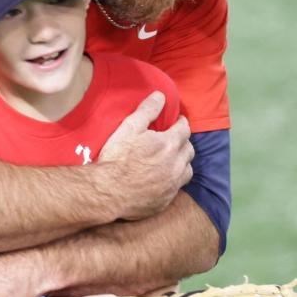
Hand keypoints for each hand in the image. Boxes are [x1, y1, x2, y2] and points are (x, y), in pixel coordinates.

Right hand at [97, 94, 193, 220]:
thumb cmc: (117, 157)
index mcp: (170, 144)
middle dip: (183, 142)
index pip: (184, 129)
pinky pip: (176, 188)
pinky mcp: (165, 200)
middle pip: (189, 150)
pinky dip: (173, 181)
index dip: (181, 123)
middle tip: (172, 140)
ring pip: (187, 170)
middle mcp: (176, 165)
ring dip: (182, 163)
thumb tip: (160, 95)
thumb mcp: (129, 127)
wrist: (107, 192)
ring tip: (171, 160)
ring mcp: (172, 185)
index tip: (176, 121)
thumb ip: (147, 110)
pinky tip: (161, 179)